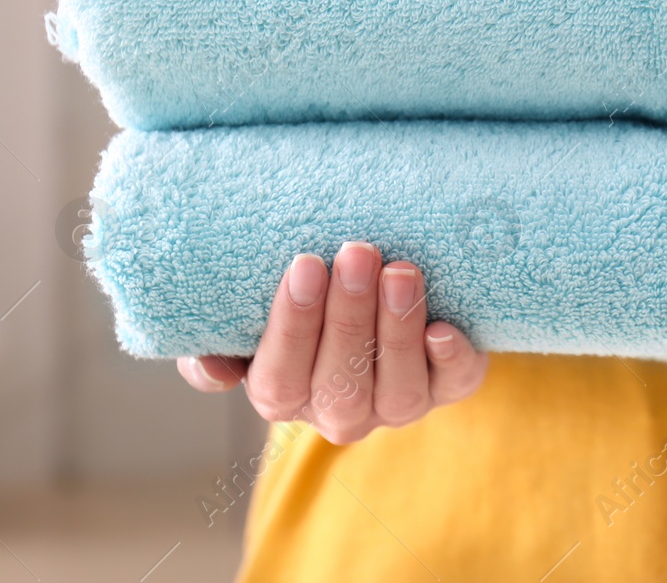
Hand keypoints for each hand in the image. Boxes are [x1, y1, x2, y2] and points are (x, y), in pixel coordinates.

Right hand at [176, 242, 488, 442]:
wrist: (372, 287)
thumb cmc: (303, 299)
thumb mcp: (249, 319)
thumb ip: (221, 342)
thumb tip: (212, 368)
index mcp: (284, 395)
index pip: (280, 379)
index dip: (293, 326)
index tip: (306, 265)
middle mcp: (340, 411)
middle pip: (341, 385)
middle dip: (349, 317)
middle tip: (357, 254)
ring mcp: (396, 404)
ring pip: (397, 390)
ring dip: (398, 329)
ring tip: (400, 271)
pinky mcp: (448, 384)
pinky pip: (453, 384)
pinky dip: (451, 359)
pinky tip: (445, 327)